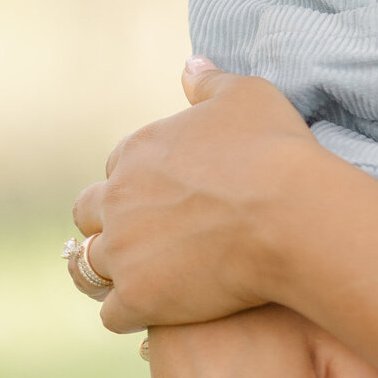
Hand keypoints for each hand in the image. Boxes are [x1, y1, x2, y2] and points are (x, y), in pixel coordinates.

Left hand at [72, 61, 325, 333]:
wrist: (289, 212)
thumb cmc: (272, 147)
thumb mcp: (244, 95)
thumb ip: (208, 81)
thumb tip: (189, 64)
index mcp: (138, 150)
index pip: (117, 166)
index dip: (140, 180)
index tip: (167, 194)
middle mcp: (119, 198)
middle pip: (88, 214)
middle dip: (110, 223)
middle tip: (148, 236)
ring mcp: (124, 252)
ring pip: (91, 267)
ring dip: (115, 270)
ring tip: (149, 276)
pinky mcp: (138, 298)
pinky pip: (112, 314)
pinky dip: (130, 312)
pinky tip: (157, 309)